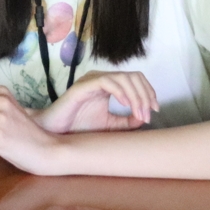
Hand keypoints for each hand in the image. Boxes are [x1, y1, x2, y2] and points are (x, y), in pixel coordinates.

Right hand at [33, 70, 156, 134]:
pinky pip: (107, 81)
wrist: (55, 133)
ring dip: (136, 96)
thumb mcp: (110, 126)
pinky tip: (125, 105)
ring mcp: (92, 80)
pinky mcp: (83, 85)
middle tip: (148, 114)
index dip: (148, 92)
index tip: (154, 110)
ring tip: (139, 114)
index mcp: (108, 85)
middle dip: (145, 95)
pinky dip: (120, 92)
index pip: (135, 80)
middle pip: (133, 76)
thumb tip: (144, 117)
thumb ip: (126, 121)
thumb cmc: (78, 127)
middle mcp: (101, 79)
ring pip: (123, 78)